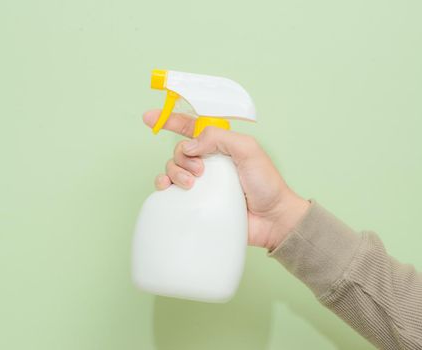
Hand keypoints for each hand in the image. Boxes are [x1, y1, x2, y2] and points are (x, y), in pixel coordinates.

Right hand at [143, 109, 310, 250]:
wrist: (270, 219)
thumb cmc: (266, 184)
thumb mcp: (248, 150)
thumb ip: (219, 138)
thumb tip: (189, 146)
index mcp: (220, 145)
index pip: (191, 128)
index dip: (170, 120)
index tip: (150, 117)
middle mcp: (208, 161)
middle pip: (180, 149)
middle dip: (182, 155)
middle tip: (200, 170)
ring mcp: (201, 182)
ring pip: (173, 168)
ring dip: (175, 171)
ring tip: (191, 183)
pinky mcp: (196, 200)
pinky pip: (171, 190)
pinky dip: (164, 186)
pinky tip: (168, 189)